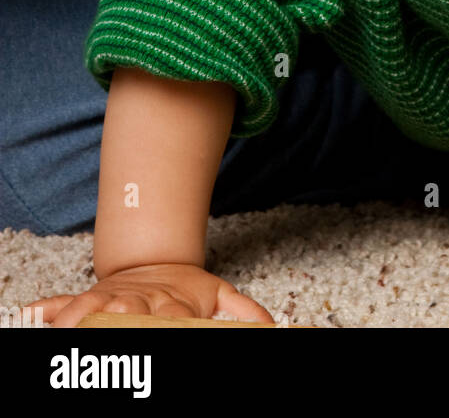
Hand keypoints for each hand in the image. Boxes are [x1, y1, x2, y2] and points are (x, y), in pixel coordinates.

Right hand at [25, 262, 273, 327]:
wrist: (155, 259)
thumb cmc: (186, 289)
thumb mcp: (220, 296)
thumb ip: (244, 312)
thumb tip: (272, 328)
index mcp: (173, 303)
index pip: (173, 320)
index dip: (173, 328)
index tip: (175, 331)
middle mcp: (140, 301)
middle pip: (129, 314)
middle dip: (121, 323)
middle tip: (113, 331)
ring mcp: (112, 297)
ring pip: (94, 306)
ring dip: (83, 317)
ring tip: (72, 330)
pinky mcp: (90, 297)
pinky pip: (64, 302)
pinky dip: (50, 309)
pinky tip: (35, 316)